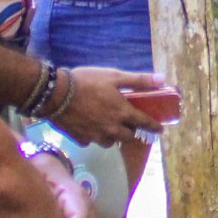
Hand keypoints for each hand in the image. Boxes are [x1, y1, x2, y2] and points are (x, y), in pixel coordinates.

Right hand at [50, 65, 170, 151]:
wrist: (56, 94)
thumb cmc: (87, 82)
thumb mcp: (114, 76)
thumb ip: (138, 80)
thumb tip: (162, 80)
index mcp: (123, 113)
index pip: (145, 123)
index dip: (154, 127)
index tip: (160, 130)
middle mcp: (112, 129)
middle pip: (128, 137)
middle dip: (131, 132)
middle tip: (129, 125)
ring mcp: (96, 136)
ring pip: (110, 142)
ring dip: (113, 136)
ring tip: (109, 127)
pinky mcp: (80, 139)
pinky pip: (91, 141)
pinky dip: (93, 136)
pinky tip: (89, 127)